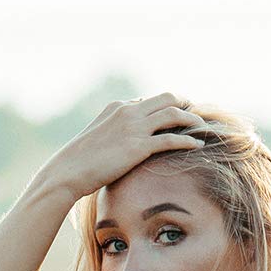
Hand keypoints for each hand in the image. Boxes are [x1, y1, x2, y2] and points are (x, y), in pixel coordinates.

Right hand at [49, 92, 211, 201]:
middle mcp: (127, 111)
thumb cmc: (80, 161)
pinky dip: (188, 140)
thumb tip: (124, 141)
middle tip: (194, 119)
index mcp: (117, 107)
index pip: (149, 101)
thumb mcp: (97, 138)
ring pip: (173, 114)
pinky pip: (171, 139)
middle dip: (184, 106)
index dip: (166, 108)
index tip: (178, 117)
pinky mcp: (138, 147)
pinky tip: (197, 145)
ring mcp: (133, 127)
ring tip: (202, 129)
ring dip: (191, 120)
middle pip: (166, 99)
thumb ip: (113, 133)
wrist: (68, 171)